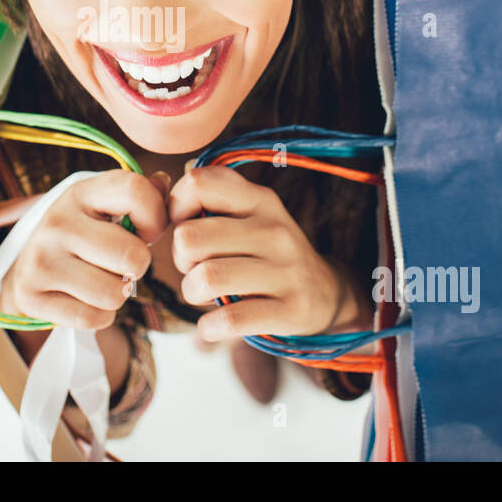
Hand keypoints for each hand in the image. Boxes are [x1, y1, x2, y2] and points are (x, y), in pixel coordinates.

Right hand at [0, 170, 169, 329]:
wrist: (27, 266)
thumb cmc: (83, 234)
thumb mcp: (105, 206)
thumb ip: (141, 195)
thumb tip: (163, 181)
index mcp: (80, 193)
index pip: (136, 192)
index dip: (155, 218)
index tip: (145, 232)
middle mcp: (57, 222)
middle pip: (132, 255)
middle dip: (137, 267)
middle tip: (120, 265)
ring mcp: (40, 259)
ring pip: (114, 293)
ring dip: (117, 295)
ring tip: (101, 281)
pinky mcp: (29, 296)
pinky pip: (93, 318)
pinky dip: (99, 316)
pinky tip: (84, 300)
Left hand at [169, 164, 353, 341]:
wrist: (326, 294)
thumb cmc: (269, 252)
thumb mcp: (251, 214)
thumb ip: (213, 195)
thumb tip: (176, 175)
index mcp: (260, 199)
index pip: (198, 183)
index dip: (176, 206)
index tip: (185, 225)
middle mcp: (274, 230)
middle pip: (190, 237)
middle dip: (179, 258)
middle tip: (192, 267)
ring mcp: (285, 271)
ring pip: (206, 277)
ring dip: (191, 292)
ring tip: (202, 294)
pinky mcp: (290, 311)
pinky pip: (230, 319)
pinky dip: (209, 326)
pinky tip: (212, 324)